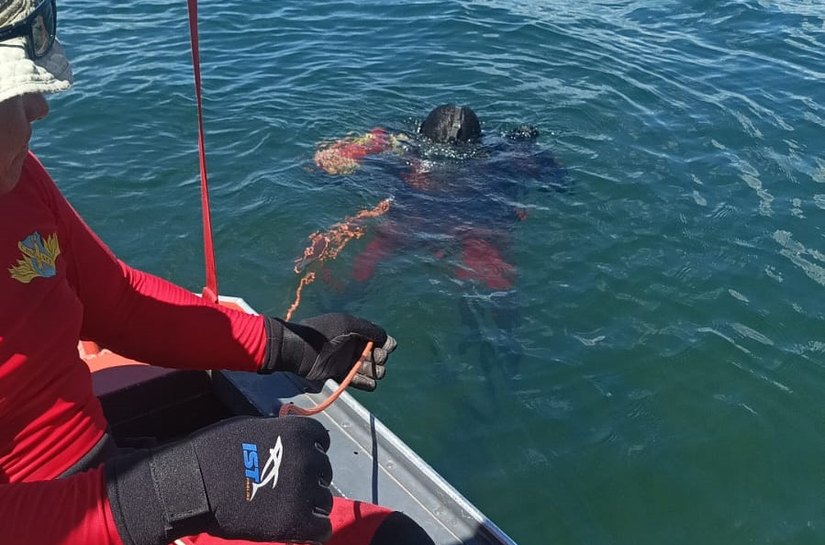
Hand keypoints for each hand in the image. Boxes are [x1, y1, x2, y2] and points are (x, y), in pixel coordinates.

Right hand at [106, 416, 332, 544]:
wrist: (192, 484)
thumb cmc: (214, 452)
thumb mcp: (253, 428)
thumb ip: (279, 435)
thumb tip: (290, 442)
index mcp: (299, 432)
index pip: (322, 441)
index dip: (309, 452)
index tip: (294, 462)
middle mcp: (309, 459)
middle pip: (323, 472)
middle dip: (308, 480)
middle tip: (284, 488)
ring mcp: (304, 491)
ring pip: (323, 501)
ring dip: (309, 506)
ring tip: (284, 509)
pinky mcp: (296, 521)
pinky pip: (321, 529)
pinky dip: (311, 531)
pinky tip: (293, 528)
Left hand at [264, 313, 396, 390]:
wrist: (298, 348)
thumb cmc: (322, 333)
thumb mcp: (347, 324)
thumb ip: (368, 329)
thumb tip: (385, 337)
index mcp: (354, 330)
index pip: (376, 337)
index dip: (385, 343)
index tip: (388, 348)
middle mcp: (351, 345)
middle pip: (374, 353)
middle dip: (380, 358)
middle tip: (377, 360)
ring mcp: (344, 360)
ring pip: (366, 368)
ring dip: (374, 371)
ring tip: (375, 374)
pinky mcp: (338, 374)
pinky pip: (355, 380)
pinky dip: (365, 383)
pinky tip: (371, 384)